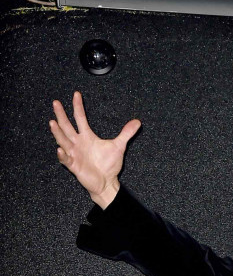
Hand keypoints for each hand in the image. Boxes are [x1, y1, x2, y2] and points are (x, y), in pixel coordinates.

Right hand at [50, 91, 140, 208]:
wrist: (106, 181)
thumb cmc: (109, 164)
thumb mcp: (119, 146)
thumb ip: (126, 133)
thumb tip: (137, 122)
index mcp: (87, 136)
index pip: (80, 118)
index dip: (78, 106)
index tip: (77, 94)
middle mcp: (78, 143)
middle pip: (67, 126)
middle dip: (61, 115)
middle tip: (56, 103)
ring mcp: (74, 154)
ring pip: (63, 140)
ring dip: (57, 132)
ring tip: (52, 122)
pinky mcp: (74, 165)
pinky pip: (66, 159)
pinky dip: (62, 155)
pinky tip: (60, 149)